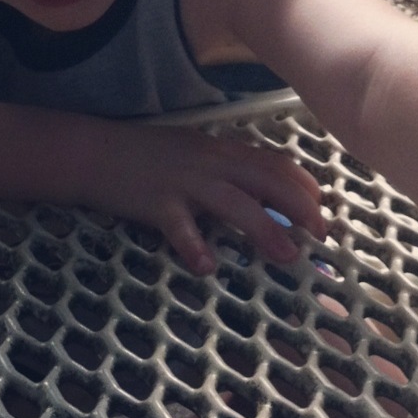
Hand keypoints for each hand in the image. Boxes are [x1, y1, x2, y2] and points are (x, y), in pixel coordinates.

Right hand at [99, 123, 325, 273]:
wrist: (94, 152)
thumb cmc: (147, 156)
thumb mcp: (195, 153)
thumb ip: (228, 169)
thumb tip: (264, 193)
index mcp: (221, 151)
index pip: (273, 163)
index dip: (302, 184)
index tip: (322, 205)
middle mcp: (209, 163)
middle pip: (265, 180)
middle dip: (298, 207)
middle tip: (320, 233)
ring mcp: (184, 182)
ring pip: (233, 203)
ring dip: (264, 229)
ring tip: (287, 255)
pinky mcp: (156, 203)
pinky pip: (180, 228)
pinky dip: (194, 246)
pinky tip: (207, 266)